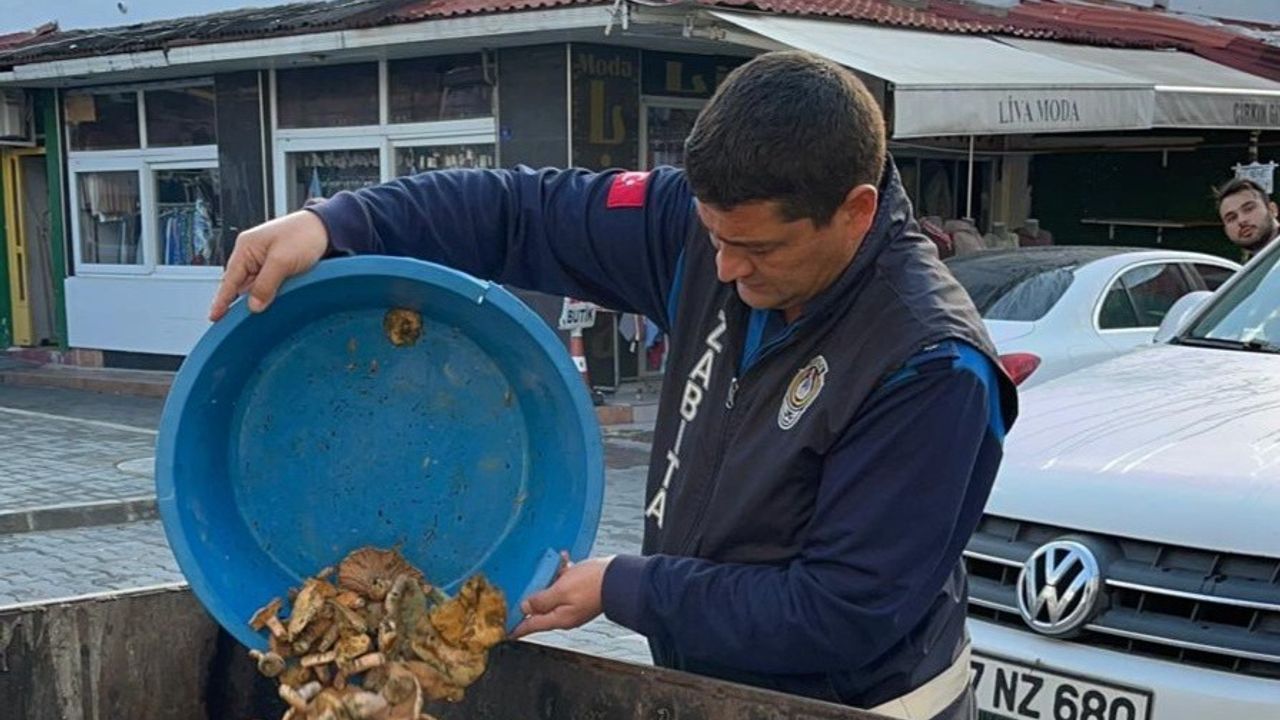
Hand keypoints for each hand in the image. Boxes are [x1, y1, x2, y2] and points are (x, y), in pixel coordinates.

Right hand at [209, 210, 329, 320]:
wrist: (327, 227)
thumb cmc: (304, 235)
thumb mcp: (282, 261)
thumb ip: (265, 284)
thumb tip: (253, 306)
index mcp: (246, 248)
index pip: (229, 279)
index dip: (221, 300)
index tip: (214, 317)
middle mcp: (252, 254)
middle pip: (241, 285)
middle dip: (245, 300)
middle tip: (248, 318)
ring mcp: (264, 260)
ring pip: (256, 287)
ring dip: (262, 296)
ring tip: (270, 303)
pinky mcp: (277, 266)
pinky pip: (268, 284)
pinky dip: (272, 292)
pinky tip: (279, 297)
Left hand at [511, 554, 613, 637]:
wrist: (621, 577)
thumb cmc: (594, 584)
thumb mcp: (562, 590)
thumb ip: (542, 600)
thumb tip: (526, 607)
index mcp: (560, 618)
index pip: (532, 625)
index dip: (517, 628)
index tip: (506, 632)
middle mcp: (566, 614)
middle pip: (541, 609)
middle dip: (530, 599)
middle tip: (517, 592)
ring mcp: (574, 604)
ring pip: (553, 593)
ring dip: (548, 581)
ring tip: (546, 567)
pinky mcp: (582, 593)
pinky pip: (565, 584)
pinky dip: (561, 573)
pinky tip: (563, 561)